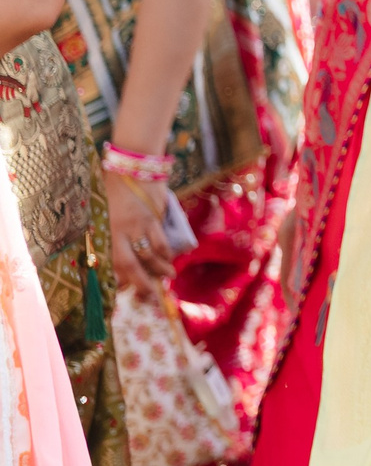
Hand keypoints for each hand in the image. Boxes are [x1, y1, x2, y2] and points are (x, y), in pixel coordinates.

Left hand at [103, 172, 175, 290]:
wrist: (132, 166)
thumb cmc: (115, 188)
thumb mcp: (106, 211)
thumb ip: (112, 231)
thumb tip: (116, 253)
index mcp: (107, 232)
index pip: (112, 263)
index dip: (120, 280)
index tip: (126, 292)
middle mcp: (120, 232)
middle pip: (131, 265)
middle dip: (142, 284)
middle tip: (151, 298)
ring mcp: (138, 225)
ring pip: (149, 256)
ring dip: (160, 270)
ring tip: (168, 278)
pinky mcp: (153, 218)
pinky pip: (160, 241)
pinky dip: (166, 253)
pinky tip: (169, 259)